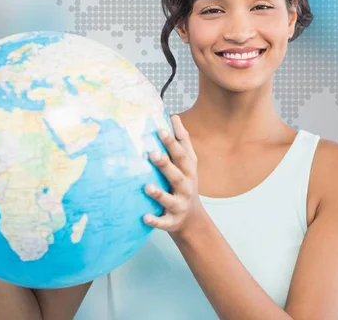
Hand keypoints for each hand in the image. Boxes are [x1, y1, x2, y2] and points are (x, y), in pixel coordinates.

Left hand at [143, 115, 202, 235]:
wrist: (192, 219)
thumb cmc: (185, 184)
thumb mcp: (188, 163)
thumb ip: (182, 141)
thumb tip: (174, 116)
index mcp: (188, 171)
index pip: (182, 154)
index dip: (173, 142)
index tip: (161, 129)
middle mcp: (186, 187)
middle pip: (177, 174)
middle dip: (166, 164)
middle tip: (152, 153)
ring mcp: (179, 205)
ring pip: (169, 199)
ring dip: (159, 193)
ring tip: (147, 187)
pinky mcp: (172, 221)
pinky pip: (163, 222)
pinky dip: (155, 220)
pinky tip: (145, 217)